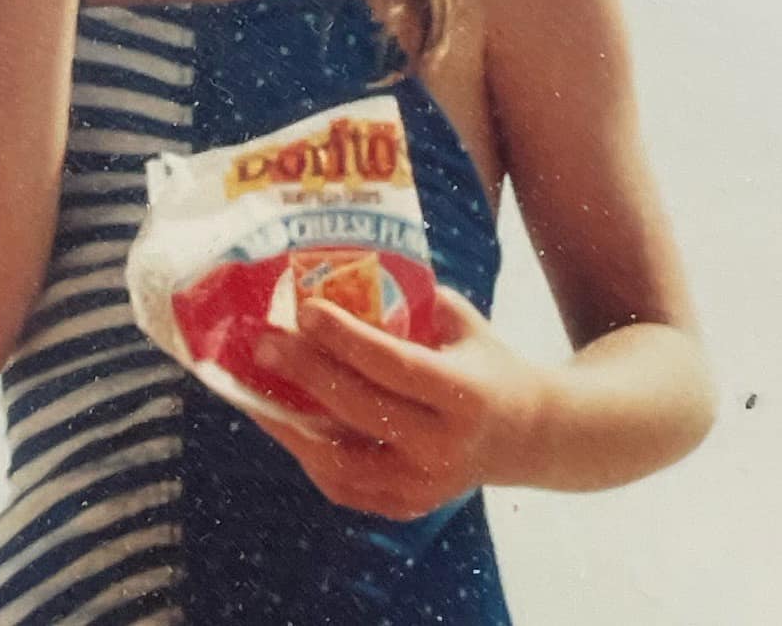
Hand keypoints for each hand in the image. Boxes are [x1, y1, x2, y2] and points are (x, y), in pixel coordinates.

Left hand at [249, 288, 546, 520]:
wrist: (526, 434)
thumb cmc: (483, 362)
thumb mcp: (460, 322)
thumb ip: (408, 301)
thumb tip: (338, 273)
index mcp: (464, 394)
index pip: (393, 365)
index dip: (345, 338)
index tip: (304, 310)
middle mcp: (444, 448)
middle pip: (359, 409)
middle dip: (306, 373)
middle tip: (266, 343)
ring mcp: (424, 487)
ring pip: (341, 462)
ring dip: (291, 425)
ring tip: (255, 392)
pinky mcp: (407, 507)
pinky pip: (344, 487)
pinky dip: (309, 456)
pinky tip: (284, 423)